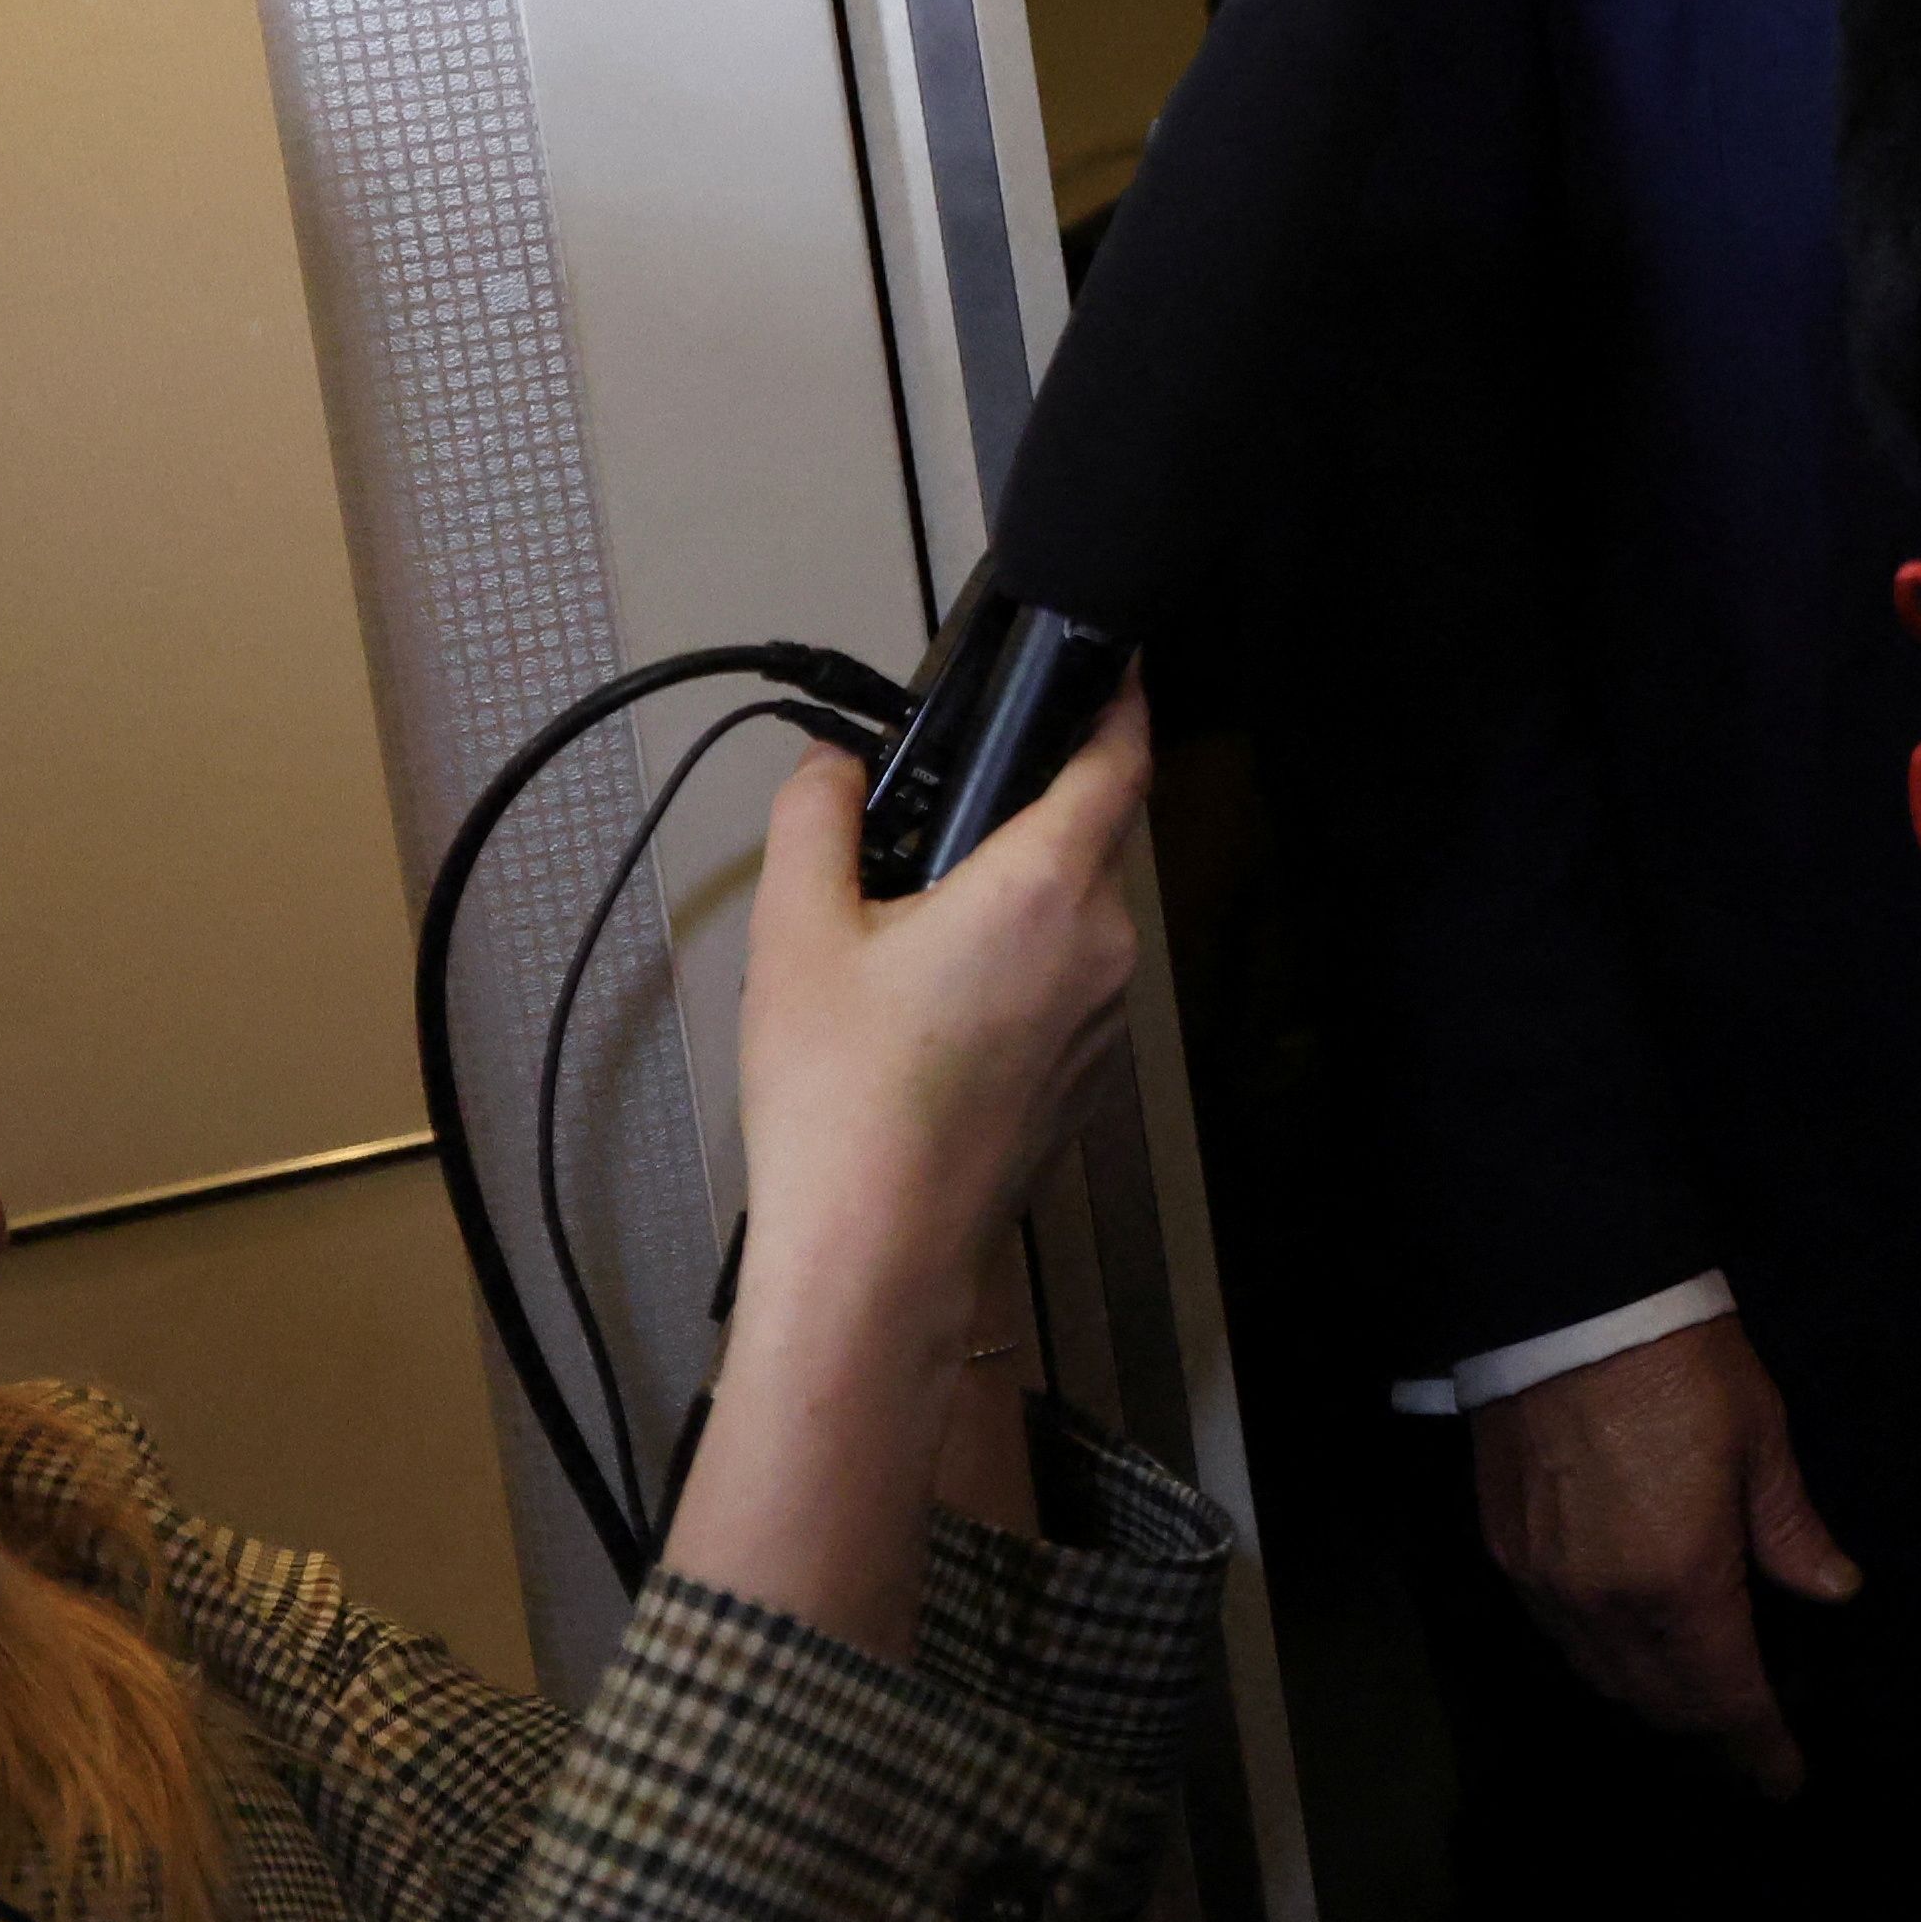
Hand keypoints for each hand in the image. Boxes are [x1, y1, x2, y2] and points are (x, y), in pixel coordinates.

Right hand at [654, 704, 1152, 1659]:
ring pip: (1073, 916)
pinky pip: (1064, 983)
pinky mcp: (1087, 1076)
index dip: (1120, 701)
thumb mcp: (799, 931)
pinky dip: (1014, 964)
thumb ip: (817, 817)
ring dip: (1011, 897)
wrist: (876, 1255)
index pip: (1119, 759)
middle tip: (931, 817)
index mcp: (1049, 888)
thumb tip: (831, 764)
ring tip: (907, 923)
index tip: (1110, 666)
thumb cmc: (841, 1098)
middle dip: (1021, 813)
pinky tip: (929, 1001)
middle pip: (1089, 838)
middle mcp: (1102, 947)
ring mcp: (1105, 1020)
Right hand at [1472, 1317, 1857, 1796]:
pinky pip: (1558, 1634)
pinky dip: (1597, 1651)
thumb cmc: (1681, 1364)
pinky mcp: (1506, 1551)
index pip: (1726, 1694)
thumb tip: (1833, 1588)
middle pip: (1658, 1700)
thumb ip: (1790, 1529)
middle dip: (1707, 1723)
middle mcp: (1606, 1602)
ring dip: (1649, 1693)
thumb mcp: (1761, 1440)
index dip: (1759, 1746)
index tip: (1784, 1782)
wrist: (1568, 1301)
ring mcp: (1546, 1582)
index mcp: (1682, 1581)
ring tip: (1691, 1684)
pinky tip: (1625, 1630)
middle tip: (1746, 1722)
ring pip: (1600, 1676)